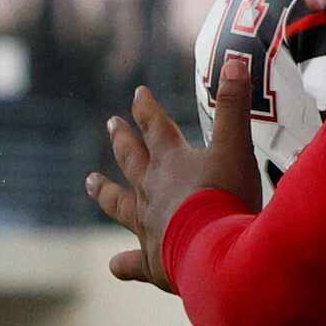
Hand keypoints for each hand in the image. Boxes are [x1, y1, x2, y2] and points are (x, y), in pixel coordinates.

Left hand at [86, 57, 262, 289]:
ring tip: (90, 182)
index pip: (156, 126)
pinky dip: (124, 263)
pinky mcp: (153, 261)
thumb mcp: (235, 147)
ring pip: (119, 205)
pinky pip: (132, 262)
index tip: (138, 93)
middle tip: (110, 123)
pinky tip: (115, 265)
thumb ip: (234, 105)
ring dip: (105, 192)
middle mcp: (152, 191)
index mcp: (172, 162)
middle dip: (122, 139)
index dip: (147, 108)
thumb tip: (234, 60)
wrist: (217, 253)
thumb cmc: (227, 198)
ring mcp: (148, 226)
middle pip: (131, 159)